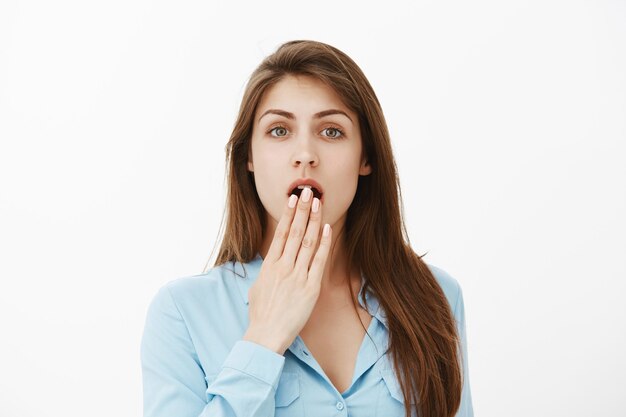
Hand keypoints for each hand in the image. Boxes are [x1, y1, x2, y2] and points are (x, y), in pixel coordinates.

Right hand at [243, 187, 331, 354]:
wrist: (266, 335)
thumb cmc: (261, 314)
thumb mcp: (258, 287)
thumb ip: (267, 271)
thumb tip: (271, 262)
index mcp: (270, 265)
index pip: (281, 233)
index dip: (288, 214)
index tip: (293, 198)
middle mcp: (284, 266)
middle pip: (296, 231)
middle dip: (303, 210)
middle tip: (308, 191)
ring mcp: (298, 276)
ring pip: (308, 242)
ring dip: (314, 220)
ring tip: (319, 203)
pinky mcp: (310, 287)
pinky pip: (319, 261)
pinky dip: (325, 244)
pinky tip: (328, 229)